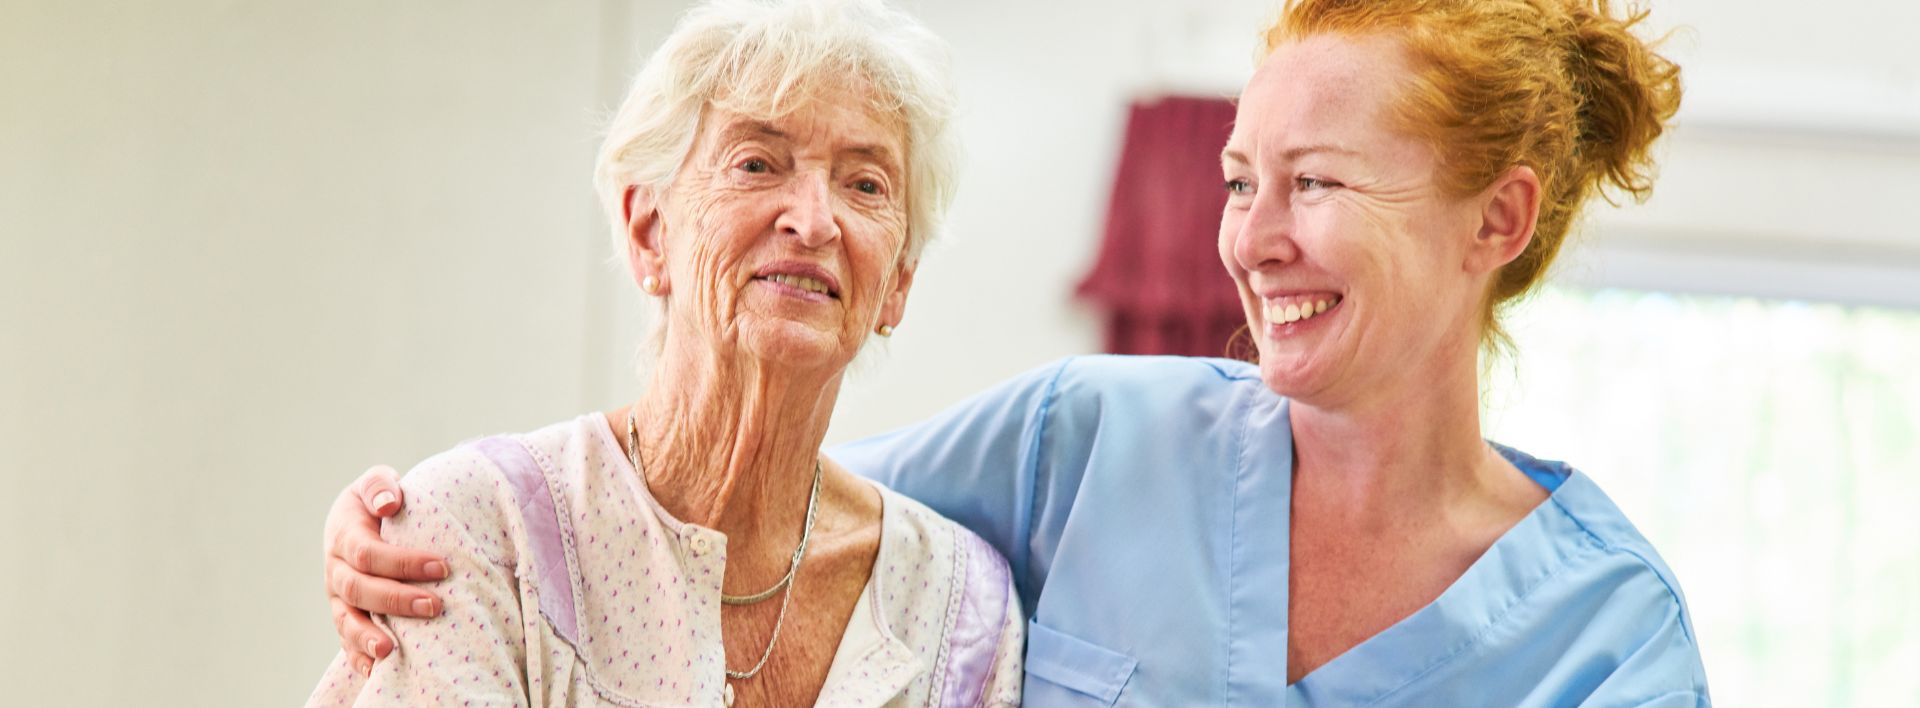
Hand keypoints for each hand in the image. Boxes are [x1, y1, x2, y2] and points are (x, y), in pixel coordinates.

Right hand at [323, 464, 448, 673]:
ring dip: (368, 637)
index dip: (403, 562)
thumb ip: (380, 485)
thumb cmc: (378, 500)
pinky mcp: (345, 616)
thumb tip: (390, 502)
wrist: (361, 519)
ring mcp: (338, 597)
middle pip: (359, 590)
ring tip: (391, 651)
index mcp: (343, 536)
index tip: (442, 567)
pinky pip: (346, 641)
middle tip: (435, 606)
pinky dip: (358, 657)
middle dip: (396, 600)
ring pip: (346, 620)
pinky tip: (376, 672)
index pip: (369, 554)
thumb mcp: (376, 482)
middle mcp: (336, 570)